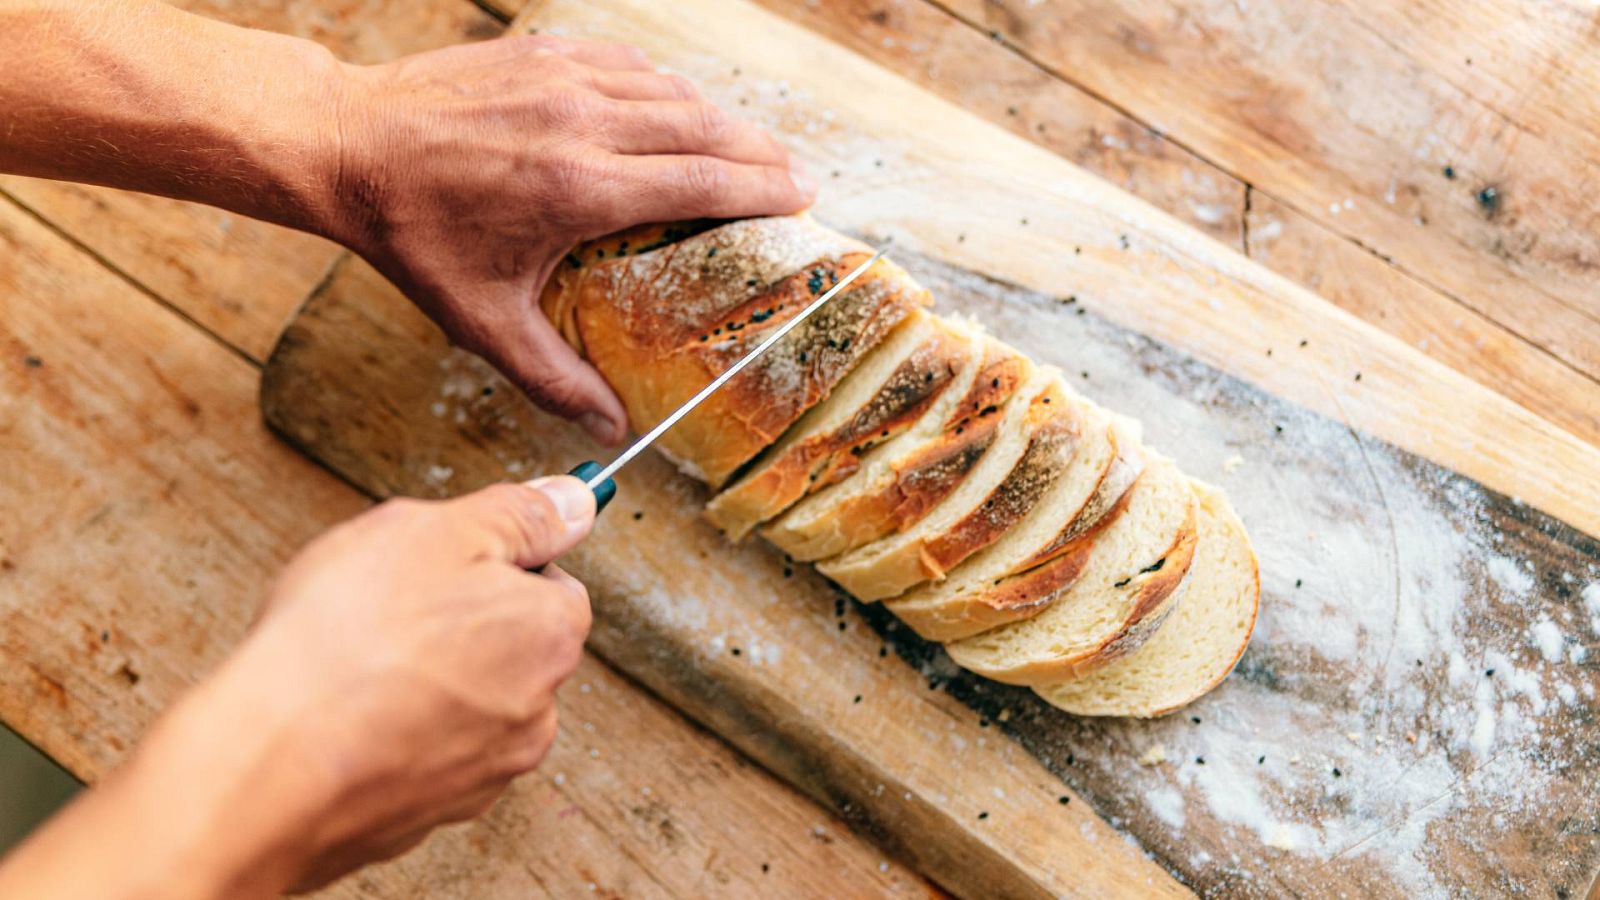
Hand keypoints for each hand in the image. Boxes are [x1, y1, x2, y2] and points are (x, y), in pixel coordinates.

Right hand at [0, 477, 597, 899]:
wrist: (270, 766)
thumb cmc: (347, 642)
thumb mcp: (437, 532)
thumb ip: (519, 515)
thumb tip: (574, 501)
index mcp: (550, 636)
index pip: (554, 583)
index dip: (491, 563)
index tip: (439, 562)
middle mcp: (536, 713)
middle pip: (509, 645)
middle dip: (457, 622)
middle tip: (385, 608)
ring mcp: (483, 773)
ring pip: (464, 702)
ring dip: (423, 680)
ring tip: (354, 662)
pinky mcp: (428, 815)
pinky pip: (418, 755)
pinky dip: (390, 733)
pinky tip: (341, 714)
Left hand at [327, 34, 817, 444]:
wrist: (346, 145)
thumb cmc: (413, 236)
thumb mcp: (482, 322)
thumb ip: (554, 378)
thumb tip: (611, 433)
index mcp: (579, 188)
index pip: (703, 180)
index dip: (764, 188)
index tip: (803, 199)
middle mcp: (582, 122)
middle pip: (706, 128)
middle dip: (764, 152)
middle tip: (798, 177)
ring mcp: (563, 77)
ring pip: (674, 90)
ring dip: (722, 119)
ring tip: (751, 149)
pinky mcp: (544, 51)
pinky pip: (630, 64)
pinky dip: (667, 87)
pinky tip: (679, 109)